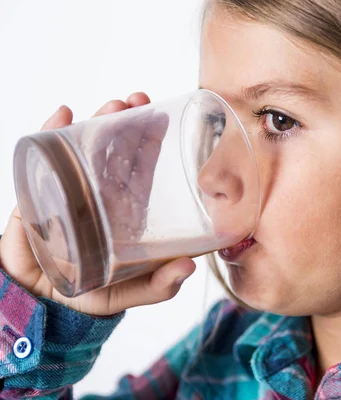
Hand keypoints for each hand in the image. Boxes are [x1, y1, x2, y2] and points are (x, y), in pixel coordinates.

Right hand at [0, 93, 195, 315]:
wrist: (39, 306)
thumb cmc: (90, 296)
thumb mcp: (130, 292)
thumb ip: (159, 284)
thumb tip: (189, 266)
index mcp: (125, 211)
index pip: (141, 169)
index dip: (151, 143)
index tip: (162, 117)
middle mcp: (99, 194)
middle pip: (114, 150)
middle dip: (126, 121)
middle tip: (137, 100)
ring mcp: (69, 190)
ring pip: (83, 147)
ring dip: (96, 122)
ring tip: (111, 106)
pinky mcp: (38, 193)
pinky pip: (44, 158)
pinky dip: (51, 132)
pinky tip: (63, 114)